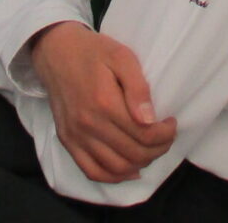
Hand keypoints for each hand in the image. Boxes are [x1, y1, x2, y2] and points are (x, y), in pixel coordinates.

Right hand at [29, 23, 176, 183]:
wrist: (56, 51)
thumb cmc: (92, 51)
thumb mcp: (121, 57)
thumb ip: (138, 88)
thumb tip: (150, 120)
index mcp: (105, 103)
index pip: (144, 134)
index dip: (165, 135)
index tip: (171, 123)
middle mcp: (88, 125)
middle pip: (133, 154)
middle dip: (158, 150)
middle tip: (165, 137)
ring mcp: (76, 136)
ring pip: (116, 168)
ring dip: (140, 164)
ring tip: (150, 149)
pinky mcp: (67, 141)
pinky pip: (92, 171)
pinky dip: (113, 177)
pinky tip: (129, 168)